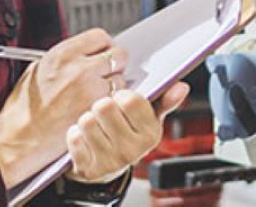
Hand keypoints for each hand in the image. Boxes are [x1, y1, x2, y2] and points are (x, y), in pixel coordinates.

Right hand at [0, 29, 127, 187]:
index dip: (105, 46)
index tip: (104, 54)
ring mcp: (89, 90)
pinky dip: (111, 106)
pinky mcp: (95, 111)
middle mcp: (78, 68)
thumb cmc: (24, 109)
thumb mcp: (39, 70)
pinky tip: (96, 110)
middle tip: (109, 73)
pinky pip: (115, 102)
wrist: (18, 138)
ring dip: (115, 87)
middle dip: (116, 64)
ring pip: (121, 80)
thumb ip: (66, 59)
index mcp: (63, 54)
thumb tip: (87, 54)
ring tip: (97, 96)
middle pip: (118, 55)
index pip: (101, 37)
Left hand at [66, 82, 190, 183]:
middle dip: (102, 104)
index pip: (131, 100)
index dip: (122, 94)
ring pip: (87, 121)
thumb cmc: (129, 135)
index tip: (122, 100)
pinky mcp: (88, 168)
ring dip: (87, 119)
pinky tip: (85, 138)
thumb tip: (181, 87)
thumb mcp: (149, 118)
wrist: (107, 169)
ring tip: (96, 125)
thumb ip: (165, 100)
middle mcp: (132, 150)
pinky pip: (74, 137)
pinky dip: (75, 134)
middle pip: (105, 106)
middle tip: (106, 113)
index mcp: (150, 134)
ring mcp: (110, 161)